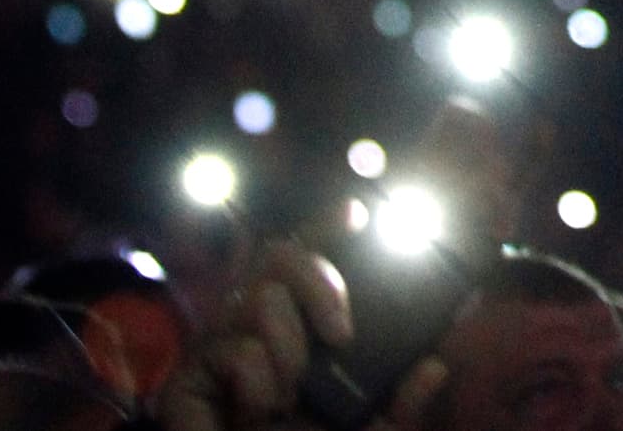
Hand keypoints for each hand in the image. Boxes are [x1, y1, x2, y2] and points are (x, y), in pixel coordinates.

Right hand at [156, 243, 447, 430]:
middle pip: (279, 254)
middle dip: (319, 281)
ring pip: (262, 298)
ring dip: (290, 349)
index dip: (326, 228)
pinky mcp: (186, 377)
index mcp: (292, 326)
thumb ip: (398, 403)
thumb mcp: (362, 427)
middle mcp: (252, 323)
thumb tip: (436, 367)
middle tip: (342, 334)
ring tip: (287, 396)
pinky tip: (254, 411)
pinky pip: (239, 350)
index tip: (358, 214)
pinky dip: (260, 383)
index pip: (304, 258)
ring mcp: (216, 345)